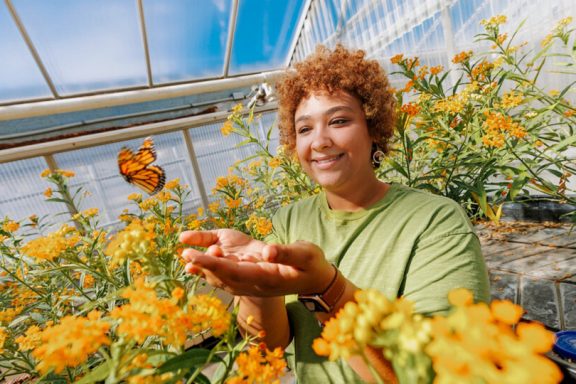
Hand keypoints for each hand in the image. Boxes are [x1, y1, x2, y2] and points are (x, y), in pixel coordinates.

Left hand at [179, 230, 334, 296]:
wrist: (315, 279)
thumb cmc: (312, 264)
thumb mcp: (304, 255)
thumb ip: (286, 253)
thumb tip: (267, 251)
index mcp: (266, 278)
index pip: (235, 272)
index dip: (213, 265)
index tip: (195, 256)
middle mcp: (254, 283)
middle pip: (224, 276)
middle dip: (203, 265)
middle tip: (186, 253)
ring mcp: (251, 282)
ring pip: (222, 278)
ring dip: (204, 268)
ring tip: (187, 255)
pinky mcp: (250, 277)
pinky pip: (226, 275)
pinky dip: (209, 268)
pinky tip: (196, 263)